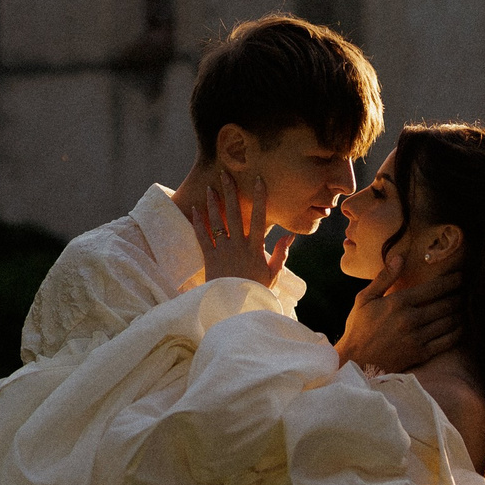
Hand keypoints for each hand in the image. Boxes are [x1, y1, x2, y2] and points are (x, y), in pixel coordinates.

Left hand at [183, 168, 291, 287]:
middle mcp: (239, 246)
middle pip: (235, 214)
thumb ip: (281, 253)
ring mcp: (222, 251)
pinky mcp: (209, 258)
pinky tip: (195, 209)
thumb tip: (290, 235)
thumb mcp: (273, 274)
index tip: (259, 180)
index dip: (260, 198)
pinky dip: (198, 222)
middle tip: (226, 174)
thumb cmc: (256, 292)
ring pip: (217, 222)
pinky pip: (202, 237)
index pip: (260, 218)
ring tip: (210, 187)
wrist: (235, 309)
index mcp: (256, 249)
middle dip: (231, 193)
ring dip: (213, 203)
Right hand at [334, 251, 461, 373]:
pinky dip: (457, 332)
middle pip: (445, 304)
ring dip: (460, 313)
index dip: (451, 281)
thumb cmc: (359, 327)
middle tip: (467, 291)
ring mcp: (417, 338)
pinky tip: (460, 326)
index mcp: (398, 302)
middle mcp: (410, 319)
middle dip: (459, 296)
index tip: (461, 276)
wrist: (355, 361)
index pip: (434, 288)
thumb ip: (384, 277)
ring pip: (449, 322)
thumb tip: (400, 256)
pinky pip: (447, 342)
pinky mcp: (420, 354)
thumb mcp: (365, 298)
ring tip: (465, 306)